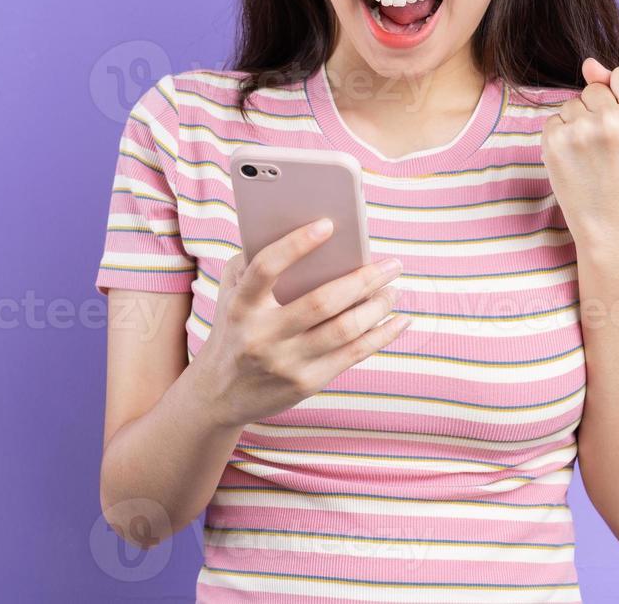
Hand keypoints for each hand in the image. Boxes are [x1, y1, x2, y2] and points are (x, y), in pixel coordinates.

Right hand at [193, 218, 409, 429]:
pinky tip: (399, 320)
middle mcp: (262, 336)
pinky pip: (353, 355)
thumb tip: (305, 231)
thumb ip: (254, 263)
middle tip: (392, 264)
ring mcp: (285, 363)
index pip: (266, 268)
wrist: (219, 394)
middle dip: (364, 279)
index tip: (329, 224)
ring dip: (378, 306)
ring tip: (393, 290)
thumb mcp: (231, 294)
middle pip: (322, 302)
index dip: (296, 244)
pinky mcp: (306, 383)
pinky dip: (382, 335)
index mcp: (241, 306)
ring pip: (344, 329)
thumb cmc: (236, 328)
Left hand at [541, 57, 618, 234]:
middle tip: (606, 148)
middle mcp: (615, 121)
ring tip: (590, 156)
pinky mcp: (556, 142)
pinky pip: (553, 120)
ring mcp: (583, 131)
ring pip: (571, 104)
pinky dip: (560, 137)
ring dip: (576, 124)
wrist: (610, 224)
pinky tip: (573, 160)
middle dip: (596, 111)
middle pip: (594, 89)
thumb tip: (589, 64)